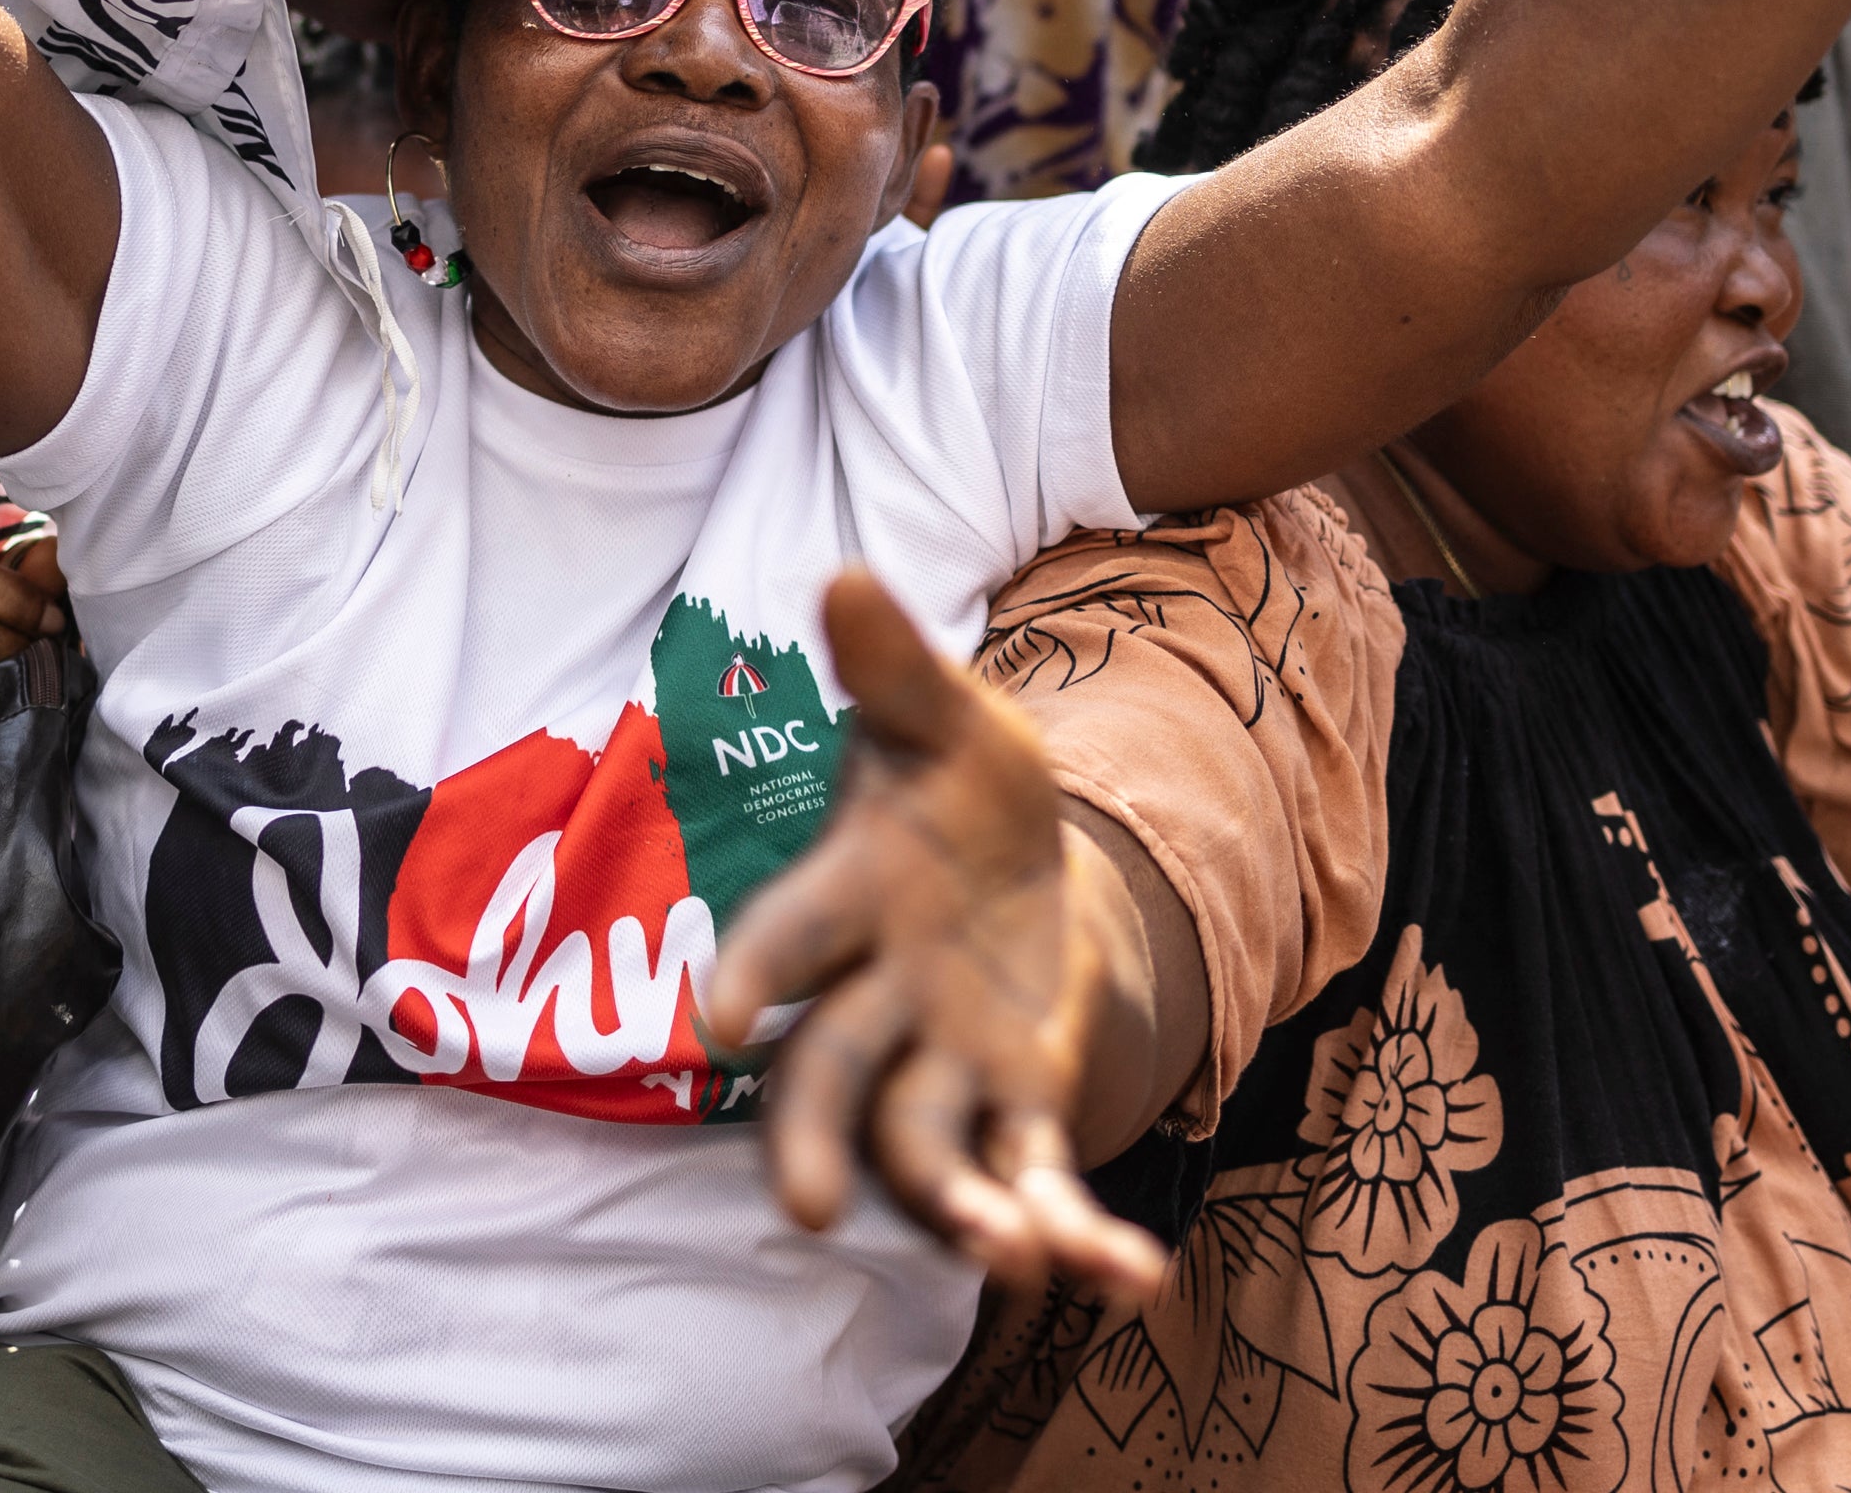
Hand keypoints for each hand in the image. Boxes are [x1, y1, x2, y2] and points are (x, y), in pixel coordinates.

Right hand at [705, 574, 1167, 1303]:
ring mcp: (946, 1065)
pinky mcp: (1019, 1104)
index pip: (788, 938)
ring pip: (929, 1154)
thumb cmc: (954, 785)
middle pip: (832, 1083)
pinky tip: (1131, 1278)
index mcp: (848, 900)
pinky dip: (1077, 1235)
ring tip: (1007, 1257)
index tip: (719, 1023)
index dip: (753, 975)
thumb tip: (842, 572)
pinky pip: (1039, 1179)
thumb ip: (894, 668)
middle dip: (815, 1144)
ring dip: (961, 1211)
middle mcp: (878, 1001)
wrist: (1018, 860)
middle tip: (806, 1209)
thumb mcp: (944, 717)